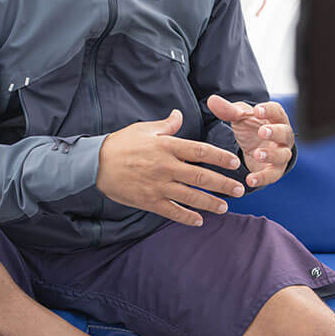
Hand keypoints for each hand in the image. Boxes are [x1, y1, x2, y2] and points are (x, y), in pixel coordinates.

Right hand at [96, 109, 244, 226]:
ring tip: (225, 207)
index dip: (220, 157)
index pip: (201, 151)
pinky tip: (199, 221)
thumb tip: (179, 114)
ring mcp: (158, 185)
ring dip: (210, 203)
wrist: (95, 163)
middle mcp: (166, 166)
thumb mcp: (144, 129)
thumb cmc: (121, 144)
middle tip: (239, 189)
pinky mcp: (149, 201)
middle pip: (201, 176)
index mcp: (167, 146)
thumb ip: (167, 125)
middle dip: (223, 184)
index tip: (234, 163)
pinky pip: (173, 211)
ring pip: (191, 196)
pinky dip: (187, 217)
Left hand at [206, 95, 293, 188]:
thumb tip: (212, 100)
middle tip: (262, 132)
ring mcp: (281, 154)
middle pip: (285, 133)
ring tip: (257, 154)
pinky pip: (273, 175)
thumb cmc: (251, 128)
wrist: (254, 149)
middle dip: (275, 132)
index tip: (257, 110)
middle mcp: (283, 136)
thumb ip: (229, 110)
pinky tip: (250, 180)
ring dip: (271, 155)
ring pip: (283, 155)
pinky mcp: (275, 170)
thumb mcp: (240, 118)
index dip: (268, 110)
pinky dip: (263, 178)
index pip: (276, 111)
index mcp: (275, 118)